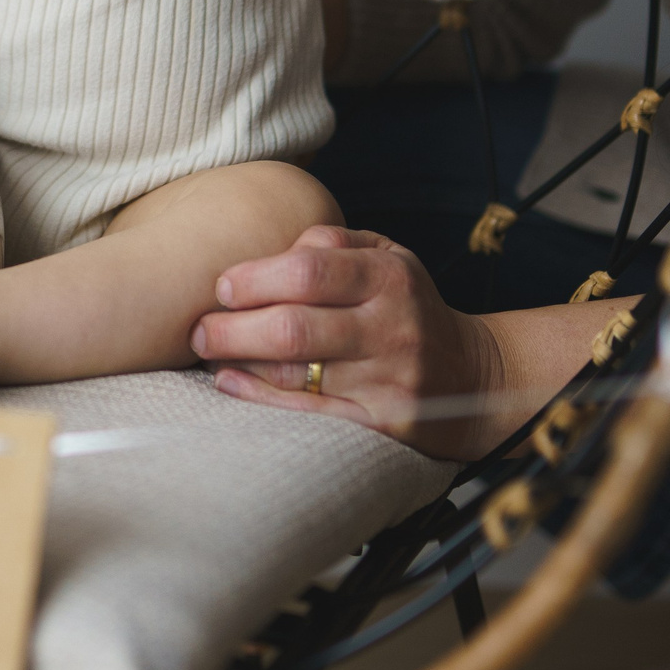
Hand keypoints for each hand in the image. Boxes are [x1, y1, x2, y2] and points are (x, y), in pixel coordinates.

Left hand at [190, 226, 512, 460]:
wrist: (472, 375)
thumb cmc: (407, 305)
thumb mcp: (388, 256)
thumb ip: (332, 244)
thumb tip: (268, 252)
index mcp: (390, 277)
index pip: (311, 270)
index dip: (255, 278)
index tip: (222, 286)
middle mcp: (392, 328)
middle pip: (294, 328)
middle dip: (232, 328)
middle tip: (198, 328)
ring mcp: (389, 380)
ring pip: (297, 374)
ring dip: (239, 363)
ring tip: (210, 352)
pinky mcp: (384, 424)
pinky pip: (312, 415)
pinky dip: (262, 399)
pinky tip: (232, 383)